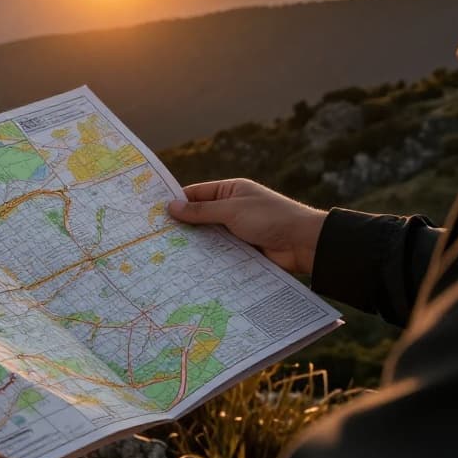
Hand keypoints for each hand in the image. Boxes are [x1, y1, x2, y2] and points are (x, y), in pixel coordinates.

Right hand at [168, 178, 326, 274]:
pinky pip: (220, 254)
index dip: (176, 202)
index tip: (153, 213)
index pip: (197, 193)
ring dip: (194, 245)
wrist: (305, 244)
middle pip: (200, 217)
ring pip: (208, 238)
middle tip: (153, 237)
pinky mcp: (242, 251)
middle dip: (182, 227)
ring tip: (165, 255)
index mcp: (231, 191)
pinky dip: (207, 259)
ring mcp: (237, 232)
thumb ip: (201, 211)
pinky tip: (188, 267)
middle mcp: (232, 209)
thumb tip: (171, 207)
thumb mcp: (232, 210)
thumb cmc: (270, 218)